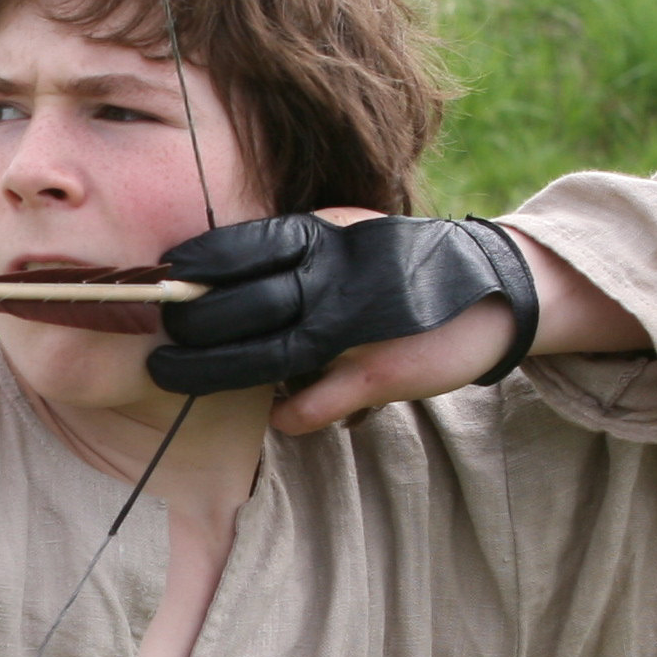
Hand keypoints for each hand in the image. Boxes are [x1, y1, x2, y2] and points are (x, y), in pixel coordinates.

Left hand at [150, 211, 536, 428]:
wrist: (497, 288)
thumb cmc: (408, 267)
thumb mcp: (352, 238)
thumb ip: (299, 256)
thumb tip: (235, 274)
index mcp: (327, 238)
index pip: (246, 246)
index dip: (201, 263)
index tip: (163, 274)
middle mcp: (335, 277)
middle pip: (243, 301)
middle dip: (193, 320)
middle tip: (159, 334)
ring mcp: (357, 325)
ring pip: (269, 352)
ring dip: (215, 367)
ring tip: (173, 375)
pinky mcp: (384, 370)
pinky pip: (322, 398)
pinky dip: (294, 413)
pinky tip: (276, 418)